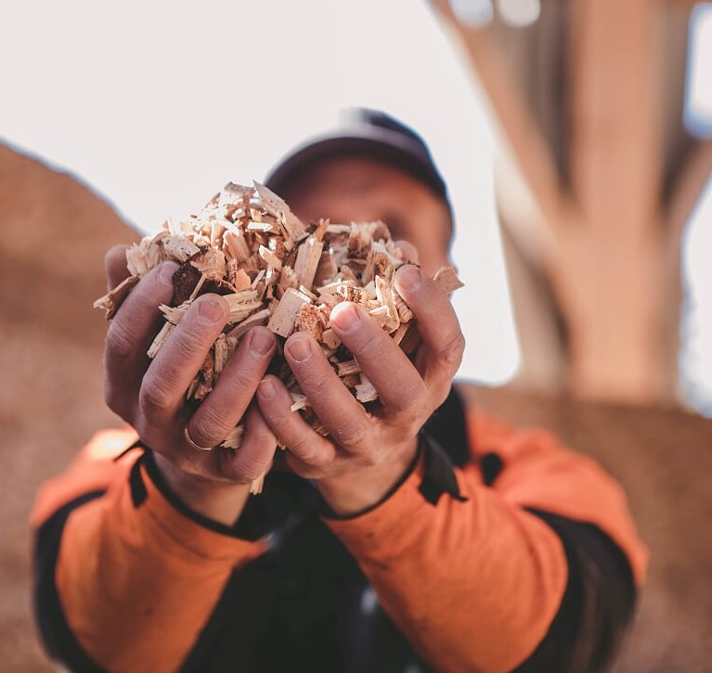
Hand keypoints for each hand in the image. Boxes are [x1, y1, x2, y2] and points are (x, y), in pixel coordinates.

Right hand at [102, 246, 278, 524]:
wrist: (204, 454)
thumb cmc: (182, 374)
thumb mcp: (156, 341)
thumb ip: (140, 300)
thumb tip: (120, 251)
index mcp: (125, 384)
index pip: (122, 345)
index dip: (141, 307)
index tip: (171, 267)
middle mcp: (150, 421)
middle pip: (161, 386)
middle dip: (188, 343)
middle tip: (217, 302)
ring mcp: (188, 451)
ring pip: (210, 422)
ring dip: (236, 380)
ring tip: (263, 338)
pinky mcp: (227, 474)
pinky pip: (245, 460)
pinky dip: (264, 432)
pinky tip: (283, 394)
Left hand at [255, 261, 464, 515]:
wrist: (362, 463)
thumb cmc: (375, 377)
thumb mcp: (396, 344)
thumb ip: (395, 299)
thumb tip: (398, 246)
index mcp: (430, 378)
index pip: (448, 345)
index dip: (433, 310)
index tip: (406, 272)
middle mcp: (407, 416)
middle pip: (401, 389)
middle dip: (373, 349)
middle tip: (341, 310)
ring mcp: (369, 446)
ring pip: (348, 422)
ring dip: (321, 383)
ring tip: (295, 343)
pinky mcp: (326, 466)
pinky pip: (304, 447)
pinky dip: (282, 419)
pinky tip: (264, 387)